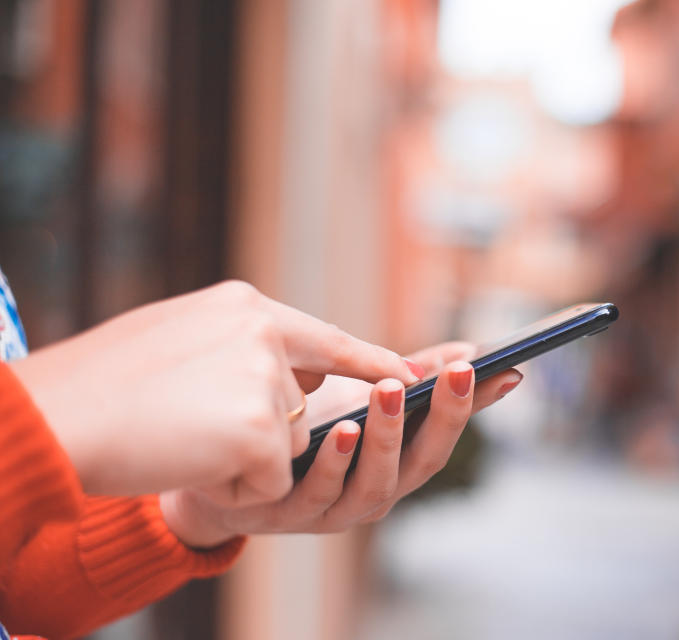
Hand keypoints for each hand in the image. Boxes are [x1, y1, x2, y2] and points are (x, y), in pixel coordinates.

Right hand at [10, 281, 421, 503]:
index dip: (369, 360)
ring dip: (241, 457)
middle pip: (299, 403)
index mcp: (244, 307)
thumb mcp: (180, 340)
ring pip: (286, 444)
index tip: (410, 371)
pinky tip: (189, 460)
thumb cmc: (103, 386)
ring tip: (181, 436)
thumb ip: (242, 349)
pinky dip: (233, 484)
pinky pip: (271, 479)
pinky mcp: (260, 431)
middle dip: (262, 428)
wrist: (54, 418)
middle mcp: (264, 334)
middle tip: (196, 422)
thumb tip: (299, 372)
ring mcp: (265, 379)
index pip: (327, 337)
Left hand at [158, 342, 522, 546]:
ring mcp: (334, 509)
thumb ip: (411, 374)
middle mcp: (376, 491)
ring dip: (386, 437)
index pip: (447, 433)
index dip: (476, 405)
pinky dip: (334, 463)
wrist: (225, 458)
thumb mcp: (360, 392)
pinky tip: (341, 428)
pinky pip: (318, 494)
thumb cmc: (306, 422)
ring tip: (389, 390)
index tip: (504, 368)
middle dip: (443, 418)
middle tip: (456, 373)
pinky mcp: (288, 514)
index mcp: (397, 461)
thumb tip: (472, 349)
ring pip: (374, 484)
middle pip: (422, 463)